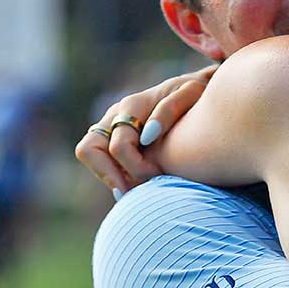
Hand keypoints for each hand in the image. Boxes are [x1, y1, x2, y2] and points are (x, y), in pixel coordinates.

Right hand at [73, 65, 214, 193]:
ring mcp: (111, 127)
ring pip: (90, 156)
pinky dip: (115, 176)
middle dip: (108, 175)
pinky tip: (137, 188)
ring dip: (109, 177)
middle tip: (133, 194)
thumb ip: (170, 109)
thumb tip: (147, 135)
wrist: (200, 93)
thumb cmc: (199, 94)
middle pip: (88, 150)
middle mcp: (114, 115)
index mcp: (131, 106)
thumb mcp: (192, 93)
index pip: (118, 148)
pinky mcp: (115, 139)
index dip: (137, 168)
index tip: (159, 176)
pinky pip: (102, 162)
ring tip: (134, 193)